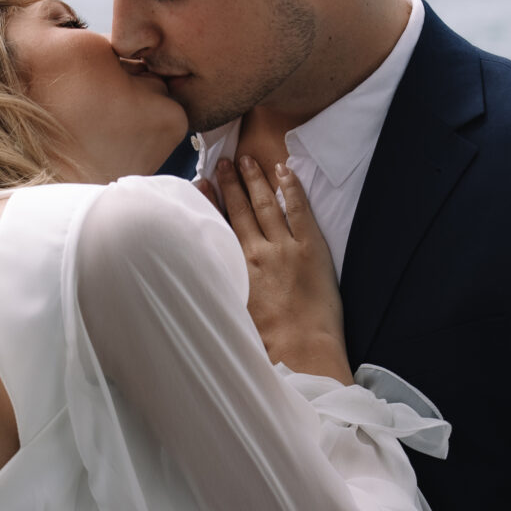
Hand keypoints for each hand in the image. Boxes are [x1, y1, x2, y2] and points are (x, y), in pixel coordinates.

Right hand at [206, 153, 350, 383]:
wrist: (301, 351)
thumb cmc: (268, 345)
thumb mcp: (232, 317)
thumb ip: (219, 294)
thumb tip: (204, 286)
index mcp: (235, 269)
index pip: (218, 226)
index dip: (209, 202)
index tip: (200, 183)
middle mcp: (255, 253)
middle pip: (240, 210)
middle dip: (230, 184)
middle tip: (223, 162)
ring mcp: (284, 247)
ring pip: (266, 204)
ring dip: (255, 180)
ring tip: (246, 159)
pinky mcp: (310, 248)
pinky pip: (299, 209)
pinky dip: (291, 188)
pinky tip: (284, 170)